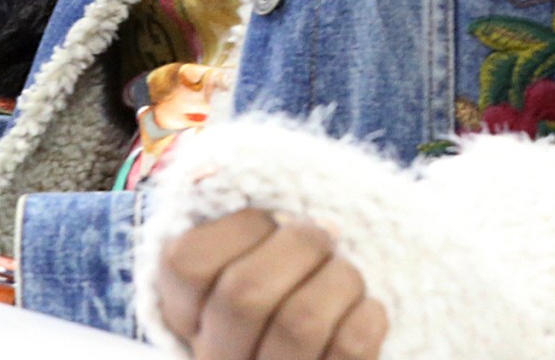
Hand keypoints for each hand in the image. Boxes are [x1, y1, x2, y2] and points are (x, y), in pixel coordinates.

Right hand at [156, 209, 385, 359]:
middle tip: (323, 237)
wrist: (314, 357)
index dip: (239, 228)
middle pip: (244, 292)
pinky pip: (348, 348)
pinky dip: (367, 316)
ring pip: (300, 322)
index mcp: (189, 316)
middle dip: (299, 246)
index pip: (187, 263)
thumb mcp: (248, 266)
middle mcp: (218, 354)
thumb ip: (251, 231)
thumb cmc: (284, 298)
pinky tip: (366, 309)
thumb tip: (289, 209)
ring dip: (338, 280)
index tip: (272, 222)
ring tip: (346, 275)